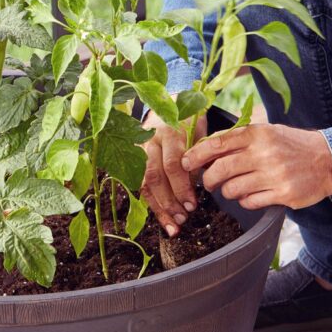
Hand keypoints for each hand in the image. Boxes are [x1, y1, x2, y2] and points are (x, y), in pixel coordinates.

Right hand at [140, 111, 206, 236]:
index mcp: (169, 132)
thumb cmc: (188, 123)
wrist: (168, 105)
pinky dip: (153, 205)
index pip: (172, 164)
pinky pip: (141, 186)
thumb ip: (196, 159)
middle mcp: (150, 142)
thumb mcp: (198, 135)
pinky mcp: (133, 160)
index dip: (182, 187)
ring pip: (145, 184)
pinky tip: (163, 219)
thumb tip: (196, 190)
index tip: (192, 205)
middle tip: (183, 218)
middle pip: (155, 177)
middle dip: (169, 201)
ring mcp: (138, 151)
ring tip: (173, 226)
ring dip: (160, 208)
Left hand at [181, 123, 331, 209]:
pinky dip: (245, 201)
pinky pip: (250, 202)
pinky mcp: (283, 194)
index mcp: (258, 133)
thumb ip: (239, 138)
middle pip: (220, 169)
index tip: (186, 163)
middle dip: (207, 179)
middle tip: (207, 183)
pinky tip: (251, 195)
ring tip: (232, 188)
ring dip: (227, 191)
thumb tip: (204, 148)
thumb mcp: (267, 132)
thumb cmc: (291, 145)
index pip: (217, 143)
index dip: (196, 155)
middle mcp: (264, 152)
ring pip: (232, 189)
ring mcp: (274, 174)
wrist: (329, 160)